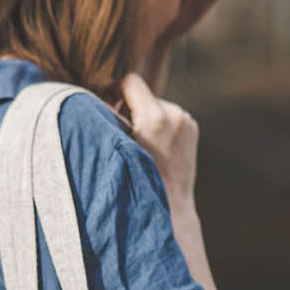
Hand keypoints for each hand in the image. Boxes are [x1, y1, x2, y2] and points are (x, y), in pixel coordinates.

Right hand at [117, 71, 198, 214]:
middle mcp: (174, 114)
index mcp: (155, 118)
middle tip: (123, 132)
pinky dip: (160, 125)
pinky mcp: (192, 127)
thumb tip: (97, 100)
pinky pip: (169, 116)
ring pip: (156, 106)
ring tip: (141, 144)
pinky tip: (156, 147)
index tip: (109, 107)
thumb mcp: (117, 149)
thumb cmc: (137, 183)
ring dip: (146, 118)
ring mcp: (186, 120)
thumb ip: (109, 120)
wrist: (170, 207)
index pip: (131, 82)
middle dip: (131, 109)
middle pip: (143, 95)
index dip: (115, 92)